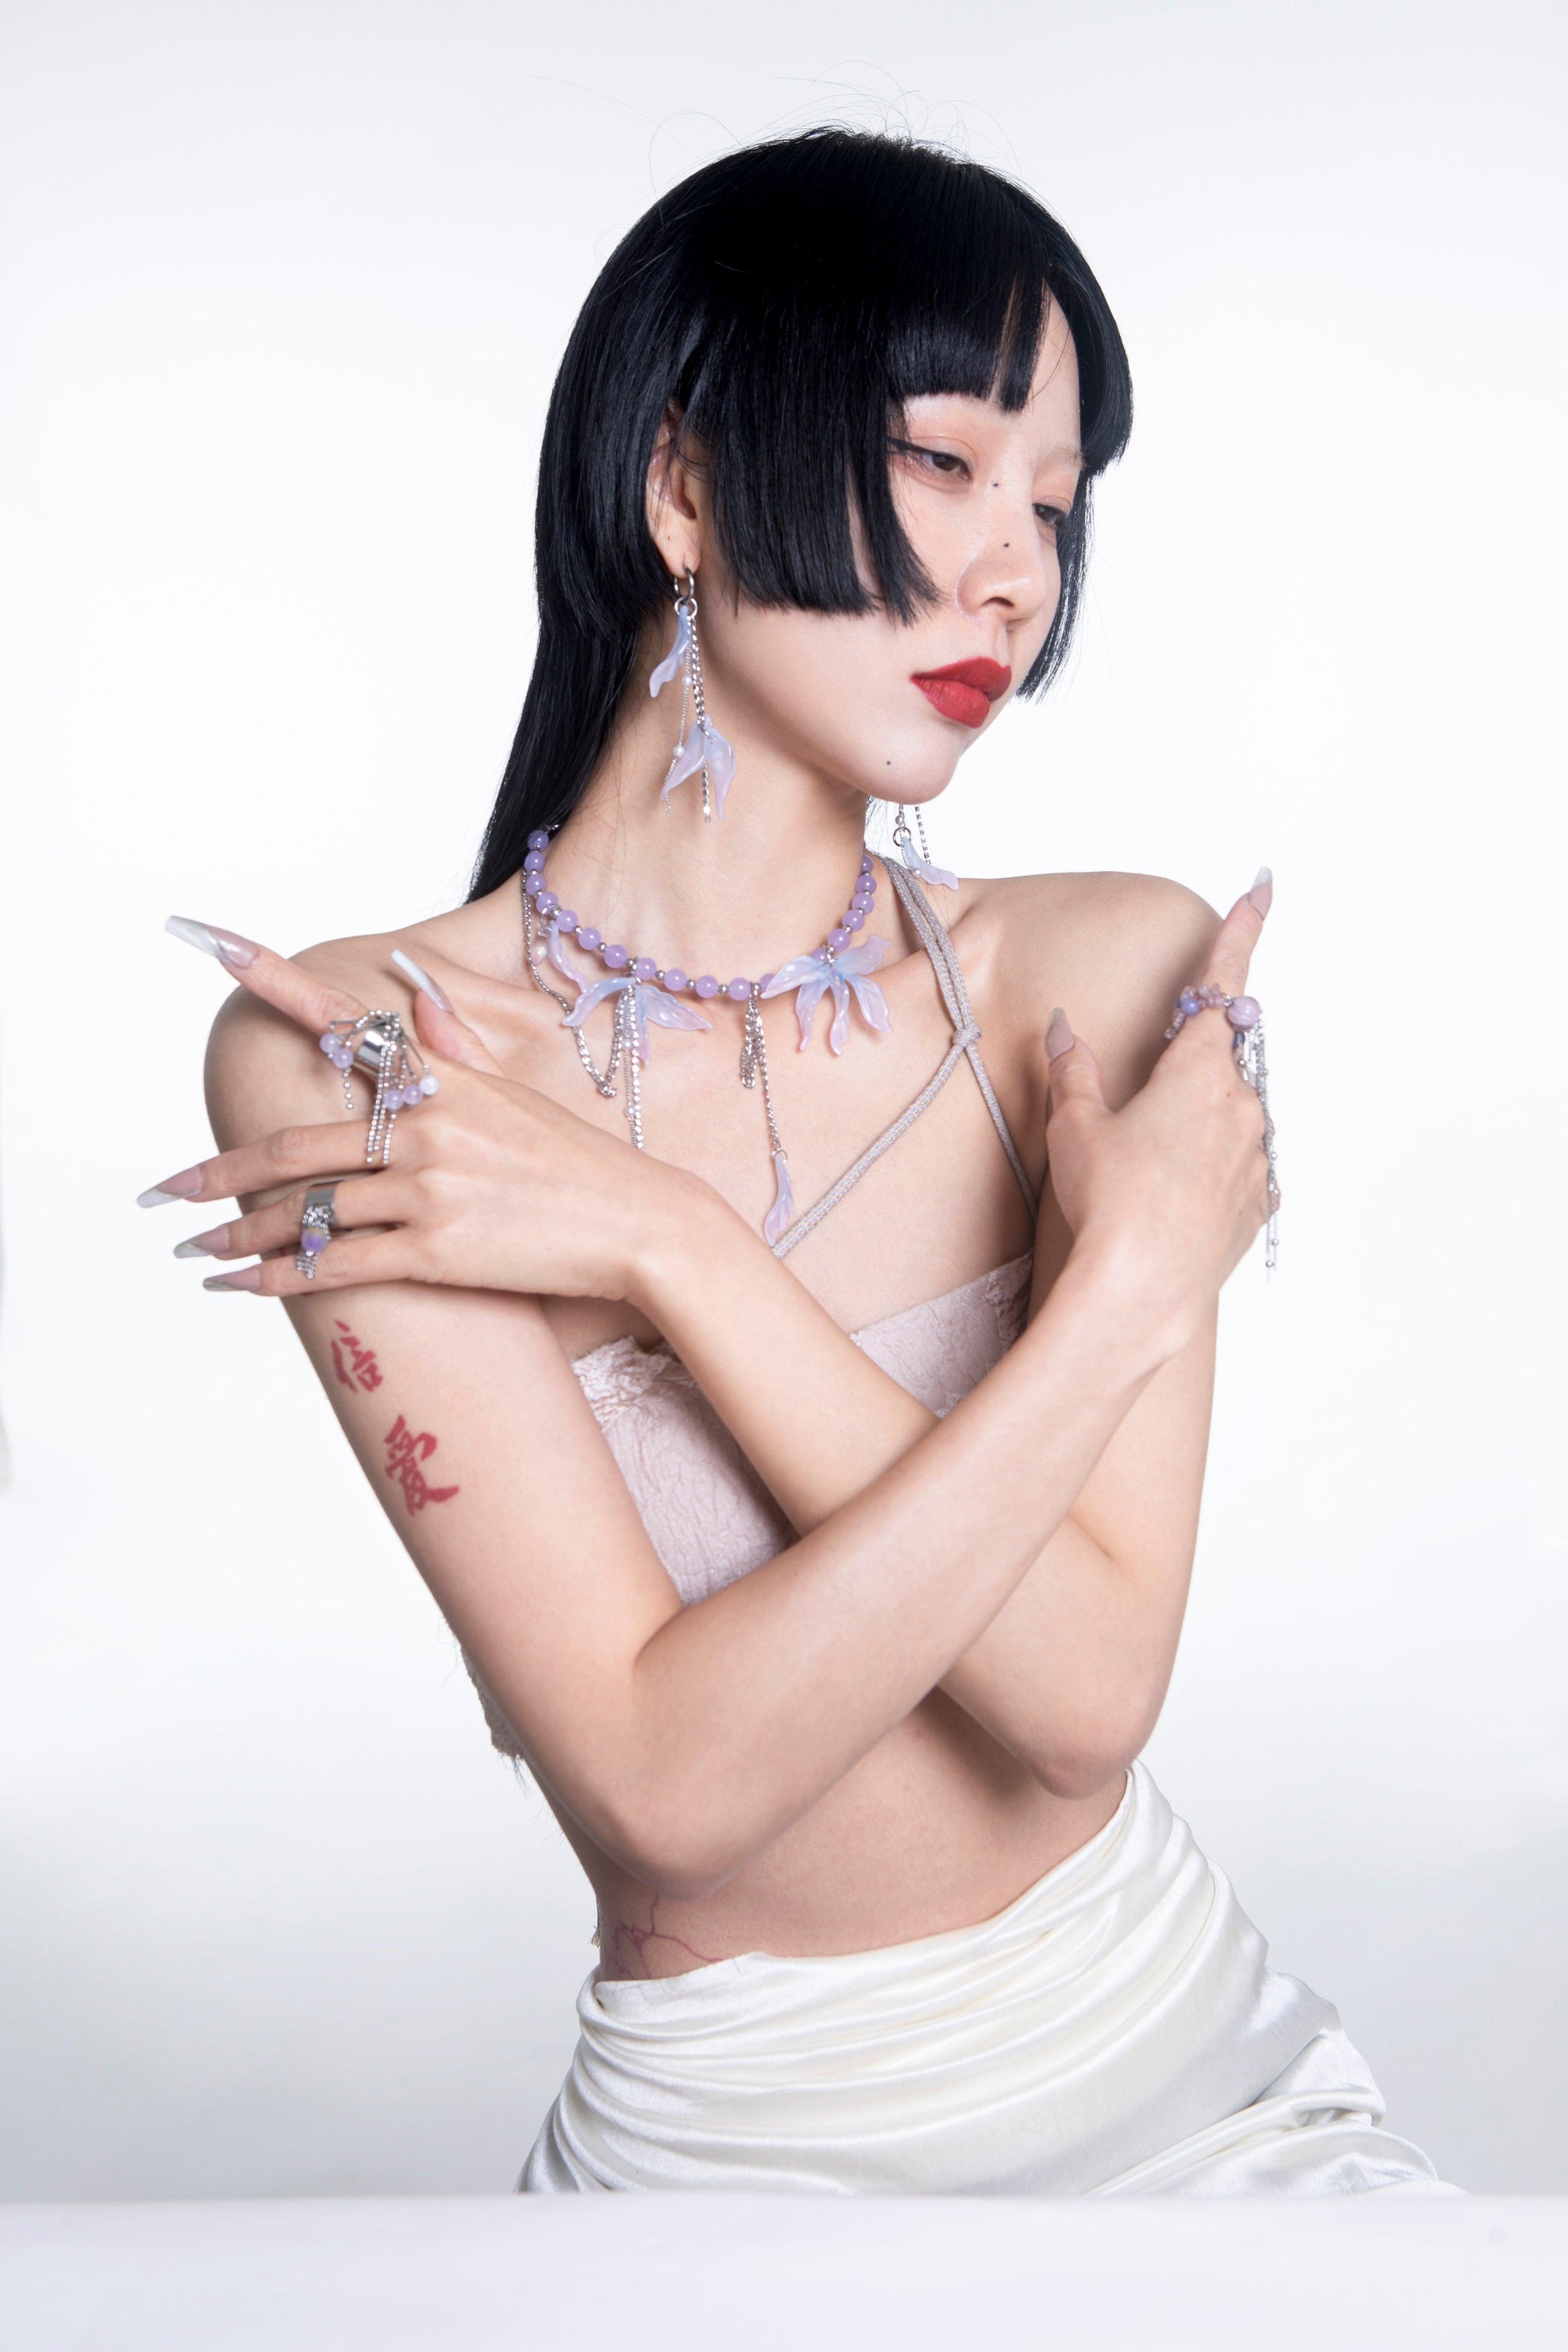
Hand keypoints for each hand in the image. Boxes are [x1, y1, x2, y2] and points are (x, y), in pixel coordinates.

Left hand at [144, 923, 707, 1303]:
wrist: (639, 1225)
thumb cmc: (577, 1162)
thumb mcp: (517, 1091)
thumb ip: (455, 1043)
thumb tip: (412, 992)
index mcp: (443, 1080)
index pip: (349, 1022)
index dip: (279, 982)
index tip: (215, 945)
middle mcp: (427, 1127)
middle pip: (299, 1146)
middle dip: (221, 1172)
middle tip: (166, 1190)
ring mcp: (431, 1188)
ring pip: (308, 1212)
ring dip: (241, 1235)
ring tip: (197, 1248)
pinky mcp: (438, 1250)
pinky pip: (338, 1266)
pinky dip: (283, 1279)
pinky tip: (245, 1288)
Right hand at [1042, 877, 1276, 1358]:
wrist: (1140, 1294)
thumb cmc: (1108, 1203)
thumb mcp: (1076, 1128)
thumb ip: (1075, 1071)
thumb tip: (1064, 1028)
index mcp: (1200, 1073)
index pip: (1222, 986)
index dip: (1241, 932)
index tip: (1262, 889)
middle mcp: (1242, 1109)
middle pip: (1222, 1061)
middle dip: (1188, 1065)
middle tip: (1141, 1102)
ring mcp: (1256, 1161)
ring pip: (1233, 1116)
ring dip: (1197, 1123)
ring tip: (1143, 1167)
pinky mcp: (1256, 1208)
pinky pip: (1239, 1170)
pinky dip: (1210, 1170)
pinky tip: (1173, 1196)